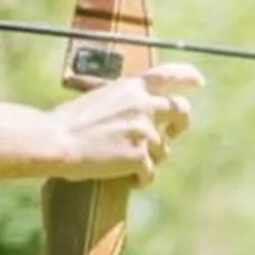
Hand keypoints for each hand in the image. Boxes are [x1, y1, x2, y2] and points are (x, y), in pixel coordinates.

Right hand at [45, 62, 202, 184]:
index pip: (168, 75)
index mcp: (131, 87)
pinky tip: (127, 180)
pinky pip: (149, 173)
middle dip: (180, 123)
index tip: (198, 81)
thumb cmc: (68, 121)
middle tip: (173, 132)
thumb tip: (139, 117)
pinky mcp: (140, 157)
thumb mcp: (99, 98)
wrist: (56, 141)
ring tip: (126, 163)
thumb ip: (124, 103)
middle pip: (181, 111)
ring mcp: (144, 132)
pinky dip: (140, 179)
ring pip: (162, 150)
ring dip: (149, 158)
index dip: (187, 76)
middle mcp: (143, 106)